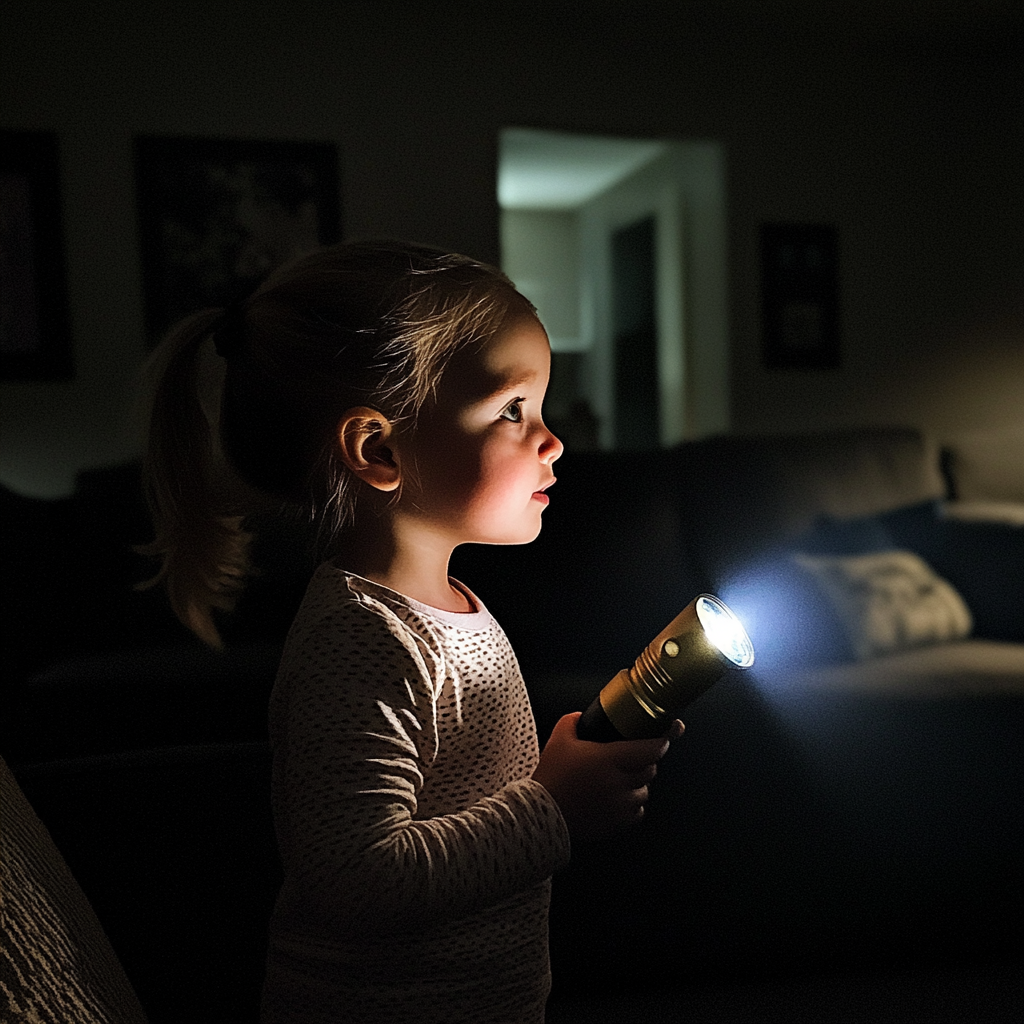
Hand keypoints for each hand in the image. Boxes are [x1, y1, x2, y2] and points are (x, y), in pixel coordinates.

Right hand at [532, 713, 683, 842]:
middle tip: (634, 756)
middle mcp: (619, 782)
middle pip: (650, 769)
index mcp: (608, 759)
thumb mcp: (559, 740)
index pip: (651, 749)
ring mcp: (620, 805)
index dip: (662, 741)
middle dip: (646, 761)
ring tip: (622, 778)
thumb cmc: (551, 778)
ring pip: (645, 791)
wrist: (540, 813)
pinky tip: (618, 797)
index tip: (665, 736)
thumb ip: (573, 722)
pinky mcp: (617, 823)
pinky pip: (637, 811)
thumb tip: (581, 716)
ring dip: (638, 783)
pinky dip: (632, 803)